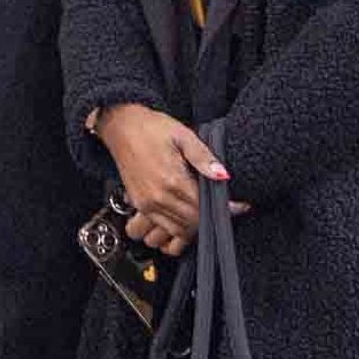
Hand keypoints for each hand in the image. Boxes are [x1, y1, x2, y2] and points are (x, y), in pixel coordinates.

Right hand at [96, 104, 227, 257]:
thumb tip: (224, 175)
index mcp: (171, 181)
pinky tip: (183, 219)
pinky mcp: (138, 205)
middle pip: (191, 225)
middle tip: (222, 208)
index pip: (203, 208)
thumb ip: (204, 158)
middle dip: (210, 220)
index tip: (238, 206)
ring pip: (176, 232)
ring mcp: (146, 204)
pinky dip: (174, 230)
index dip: (224, 209)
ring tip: (202, 213)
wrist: (120, 126)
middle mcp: (157, 198)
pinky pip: (159, 229)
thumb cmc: (150, 128)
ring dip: (192, 228)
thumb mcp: (183, 135)